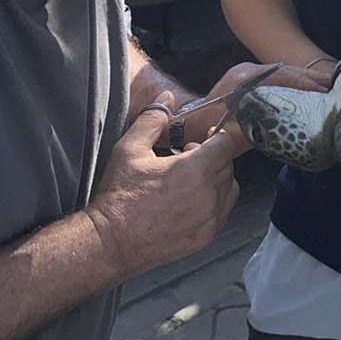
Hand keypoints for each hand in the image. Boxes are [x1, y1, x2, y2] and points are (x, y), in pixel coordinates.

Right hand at [86, 103, 238, 278]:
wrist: (110, 242)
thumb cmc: (119, 196)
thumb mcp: (130, 150)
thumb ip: (153, 120)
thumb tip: (167, 98)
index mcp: (196, 170)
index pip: (225, 144)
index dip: (215, 138)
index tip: (200, 140)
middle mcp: (210, 195)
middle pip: (228, 165)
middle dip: (213, 158)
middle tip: (186, 160)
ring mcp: (211, 218)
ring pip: (230, 189)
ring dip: (217, 180)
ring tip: (188, 182)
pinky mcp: (207, 236)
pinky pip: (223, 212)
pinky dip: (214, 202)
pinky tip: (189, 202)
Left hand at [190, 61, 332, 151]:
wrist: (189, 125)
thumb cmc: (209, 131)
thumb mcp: (235, 134)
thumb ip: (259, 128)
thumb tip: (289, 128)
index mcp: (243, 79)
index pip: (281, 75)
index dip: (305, 82)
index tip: (325, 88)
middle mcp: (247, 71)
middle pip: (286, 70)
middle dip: (311, 78)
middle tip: (335, 87)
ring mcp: (248, 73)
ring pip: (284, 72)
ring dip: (305, 80)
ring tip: (328, 89)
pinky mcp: (249, 79)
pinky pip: (278, 77)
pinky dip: (295, 83)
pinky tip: (310, 92)